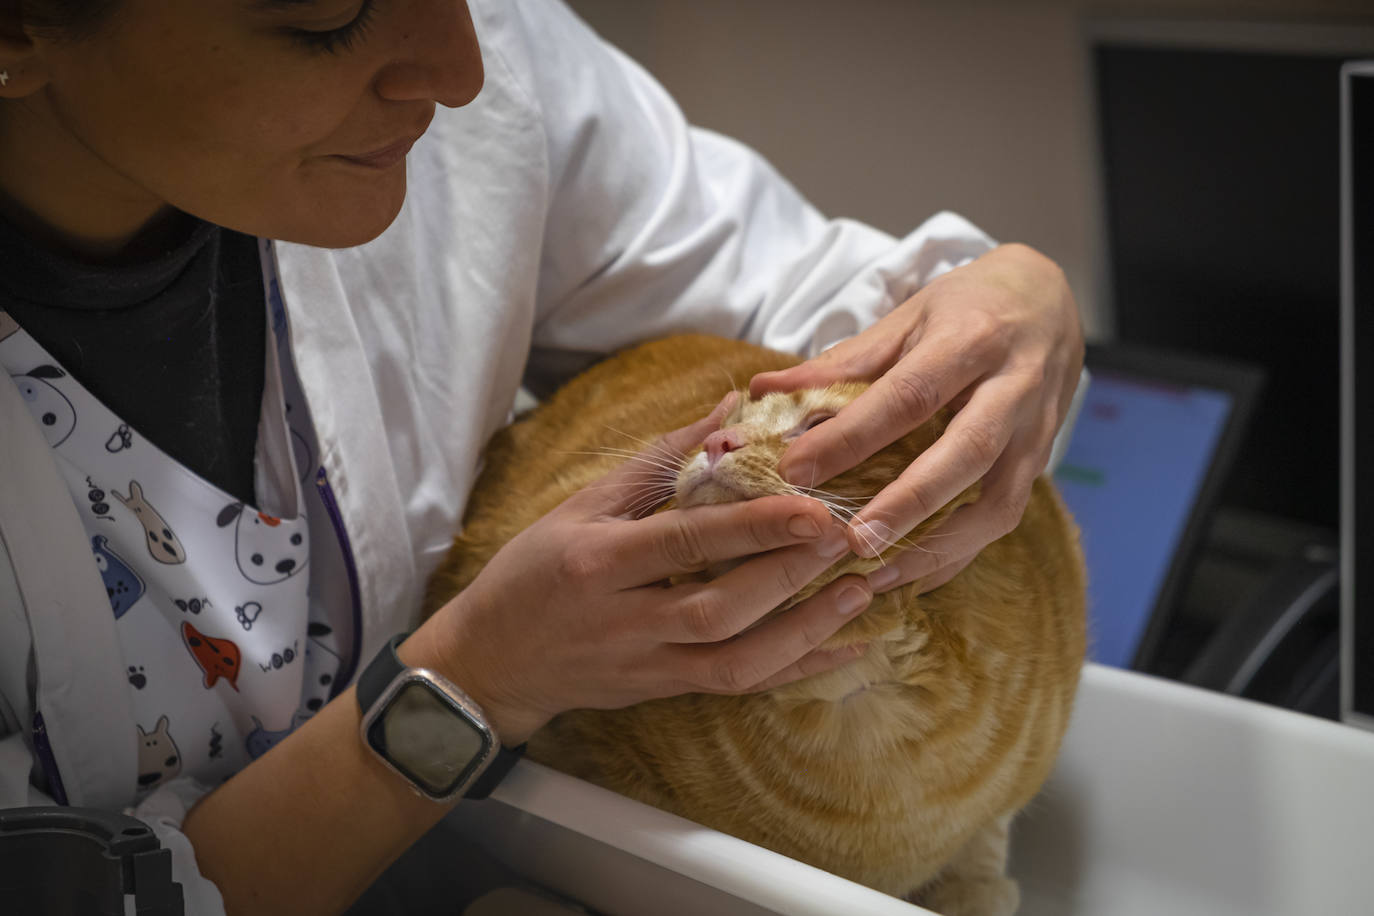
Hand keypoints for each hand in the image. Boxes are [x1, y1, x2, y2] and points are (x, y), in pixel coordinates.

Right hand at [411, 397, 872, 744]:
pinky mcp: (662, 691)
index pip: (688, 541)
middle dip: (790, 576)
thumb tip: (732, 406)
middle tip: (850, 541)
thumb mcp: (583, 504)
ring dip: (804, 630)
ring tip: (859, 592)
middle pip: (719, 607)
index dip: (755, 527)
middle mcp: (623, 619)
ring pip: (735, 660)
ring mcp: (645, 664)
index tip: (816, 507)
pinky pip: (736, 687)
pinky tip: (842, 649)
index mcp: (599, 561)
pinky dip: (794, 671)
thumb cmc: (533, 571)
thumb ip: (663, 458)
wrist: (490, 663)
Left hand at [750, 242, 1083, 594]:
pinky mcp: (1042, 462)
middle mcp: (1014, 386)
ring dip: (939, 545)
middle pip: (966, 452)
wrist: (1053, 300)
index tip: (795, 469)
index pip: (909, 394)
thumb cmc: (966, 307)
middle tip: (852, 542)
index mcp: (971, 339)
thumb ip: (841, 362)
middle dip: (908, 503)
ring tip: (877, 573)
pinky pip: (1004, 517)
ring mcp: (1037, 430)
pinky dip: (958, 553)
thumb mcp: (906, 317)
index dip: (852, 436)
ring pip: (997, 501)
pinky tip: (910, 576)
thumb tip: (764, 392)